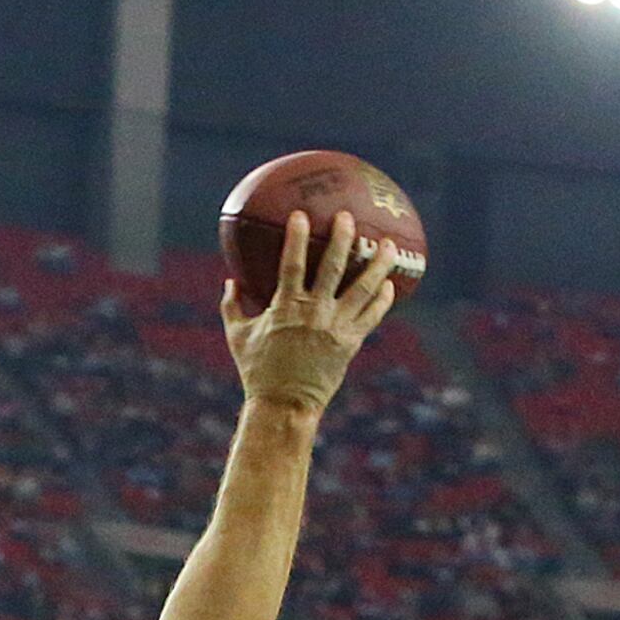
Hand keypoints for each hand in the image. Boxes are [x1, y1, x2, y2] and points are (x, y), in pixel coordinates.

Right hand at [220, 209, 401, 419]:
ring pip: (362, 288)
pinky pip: (371, 317)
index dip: (297, 237)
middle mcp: (314, 312)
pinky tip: (390, 285)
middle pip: (333, 267)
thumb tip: (229, 280)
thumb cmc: (258, 372)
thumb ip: (232, 306)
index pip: (292, 264)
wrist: (284, 406)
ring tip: (389, 244)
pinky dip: (382, 300)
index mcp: (285, 307)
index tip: (301, 214)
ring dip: (378, 264)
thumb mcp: (237, 337)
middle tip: (349, 216)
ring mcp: (335, 327)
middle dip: (342, 239)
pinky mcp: (350, 343)